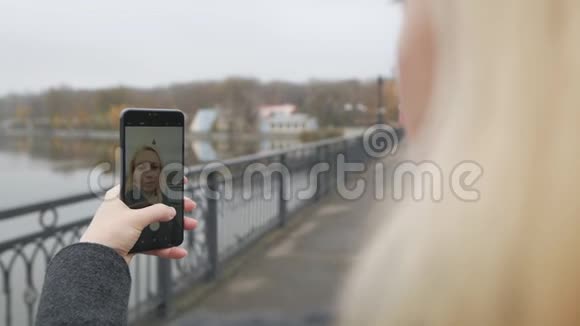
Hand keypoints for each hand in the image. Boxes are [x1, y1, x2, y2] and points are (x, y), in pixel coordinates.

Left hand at [80, 184, 196, 263]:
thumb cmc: (106, 235)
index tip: (176, 181)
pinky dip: (166, 247)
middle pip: (154, 205)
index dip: (160, 182)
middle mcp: (123, 211)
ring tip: (190, 225)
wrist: (96, 262)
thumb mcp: (135, 218)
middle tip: (189, 206)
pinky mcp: (131, 243)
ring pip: (156, 224)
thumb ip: (156, 212)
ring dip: (174, 226)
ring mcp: (128, 227)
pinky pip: (153, 243)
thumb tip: (171, 211)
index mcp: (119, 197)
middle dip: (174, 207)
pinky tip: (178, 250)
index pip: (143, 184)